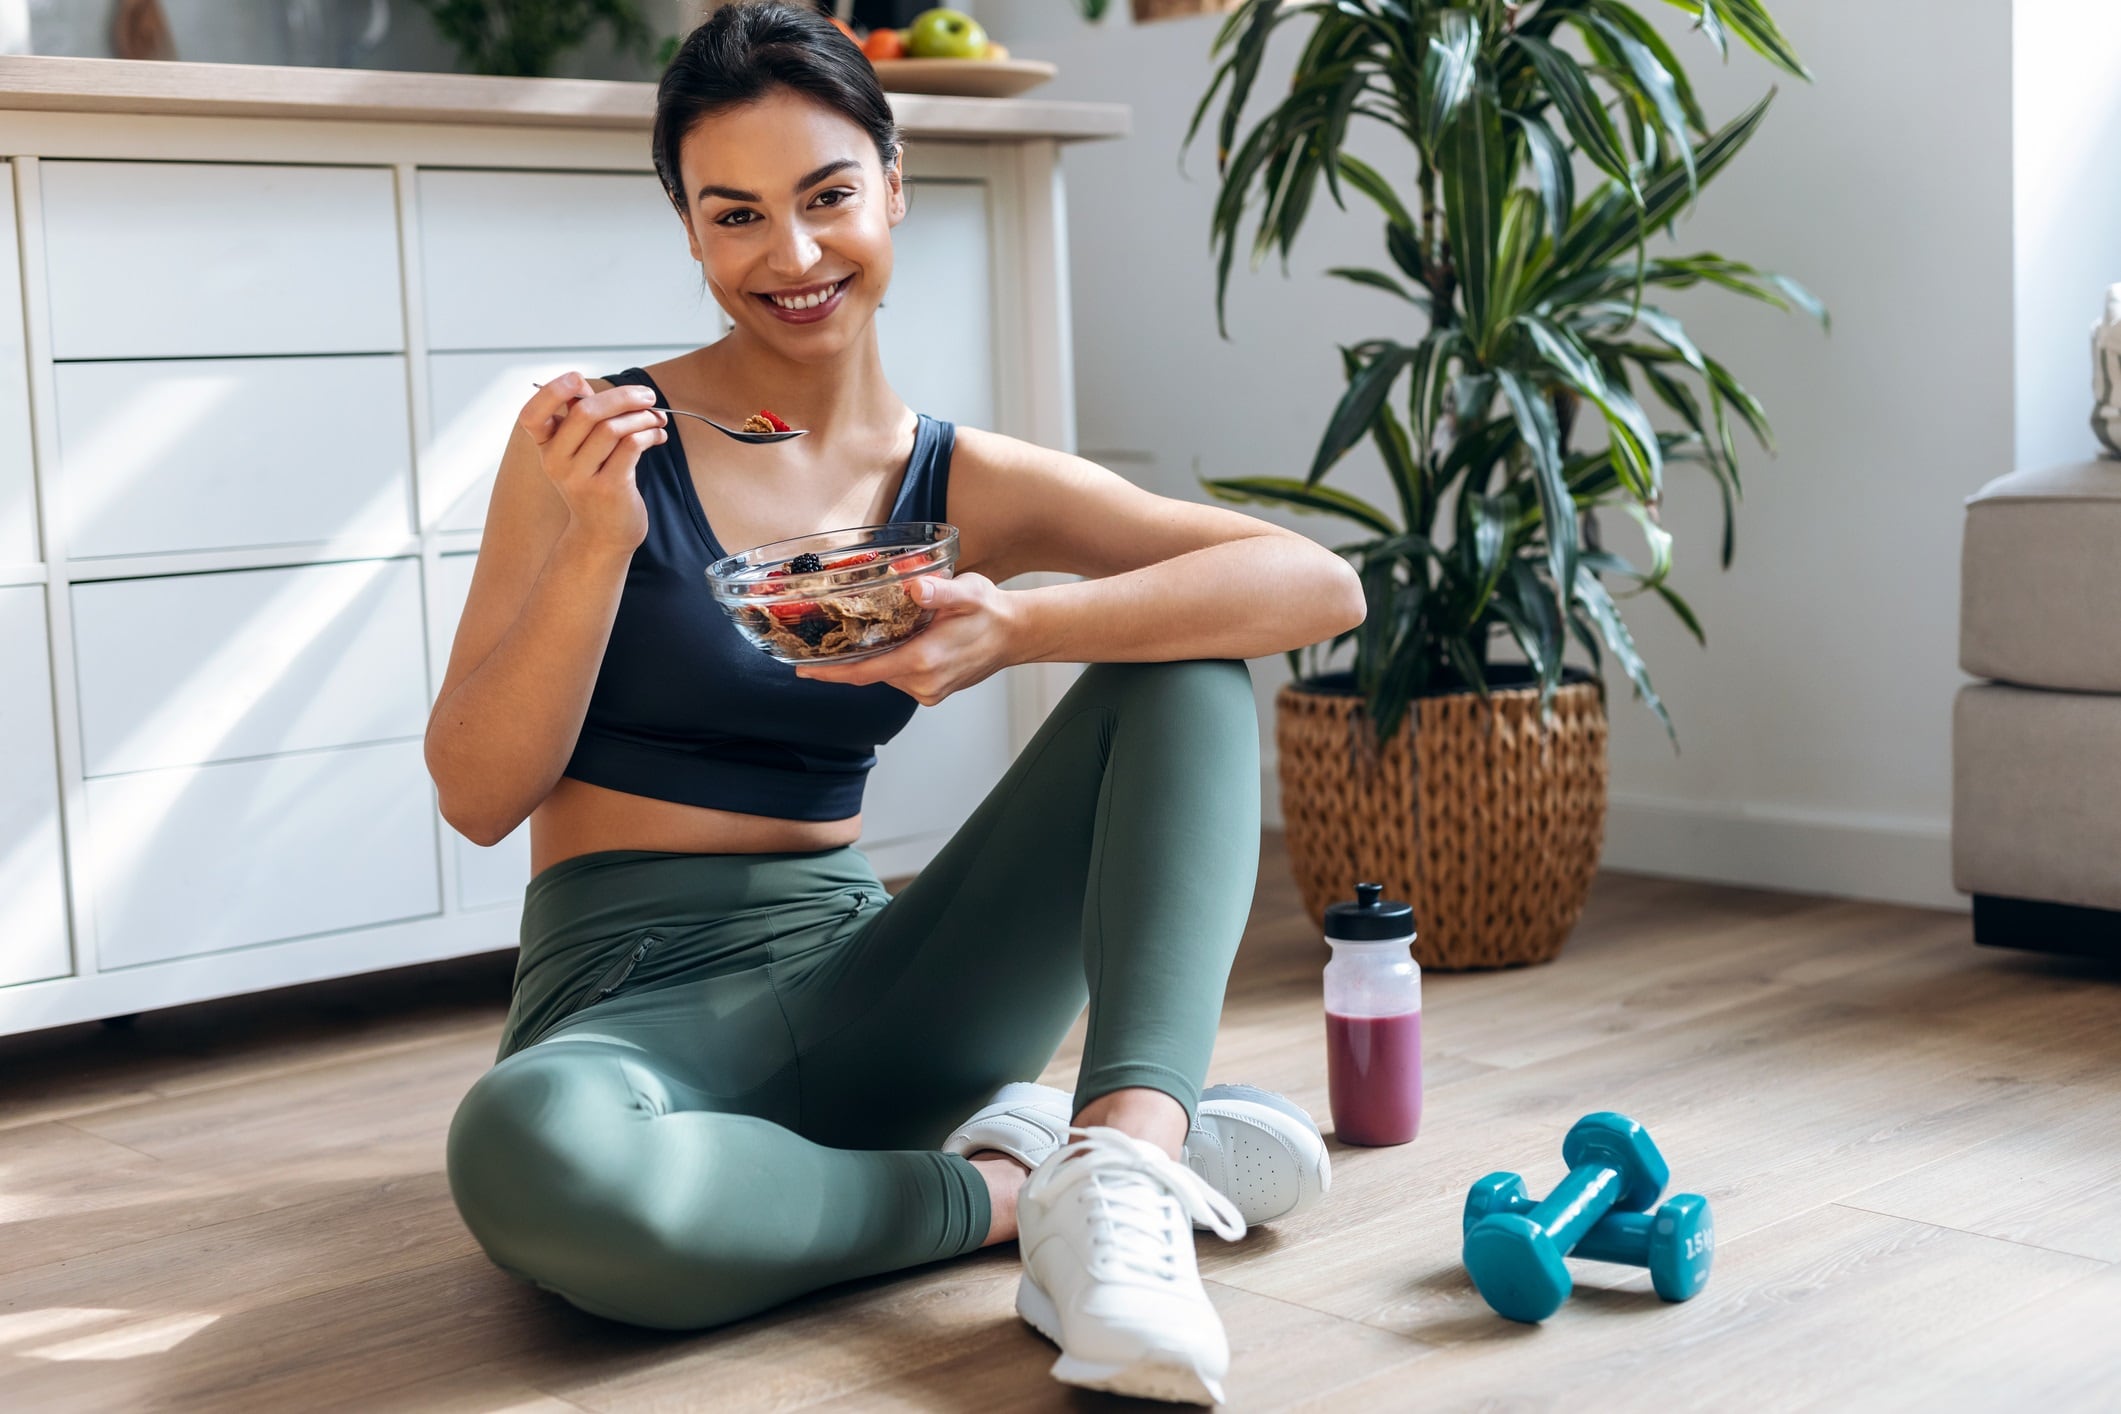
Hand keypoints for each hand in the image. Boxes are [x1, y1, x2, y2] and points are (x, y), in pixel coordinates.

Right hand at [518, 372, 668, 553]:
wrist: (604, 534)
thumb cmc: (597, 483)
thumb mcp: (581, 452)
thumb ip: (583, 420)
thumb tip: (588, 384)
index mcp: (547, 447)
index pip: (531, 414)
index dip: (551, 390)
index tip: (578, 379)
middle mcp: (557, 461)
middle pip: (585, 412)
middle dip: (622, 396)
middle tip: (647, 396)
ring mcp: (581, 477)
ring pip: (612, 427)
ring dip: (642, 416)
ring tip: (656, 419)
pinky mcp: (609, 488)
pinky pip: (631, 445)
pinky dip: (649, 433)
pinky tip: (658, 436)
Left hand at [793, 572, 1020, 704]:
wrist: (1017, 634)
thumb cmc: (990, 612)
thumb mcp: (967, 592)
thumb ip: (940, 592)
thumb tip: (916, 587)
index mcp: (923, 661)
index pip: (864, 672)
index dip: (830, 673)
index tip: (802, 670)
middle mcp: (923, 682)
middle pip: (869, 673)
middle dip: (846, 658)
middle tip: (821, 638)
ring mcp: (928, 691)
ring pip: (884, 674)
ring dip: (871, 657)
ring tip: (860, 633)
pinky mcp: (932, 691)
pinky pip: (899, 677)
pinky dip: (888, 662)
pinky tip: (890, 642)